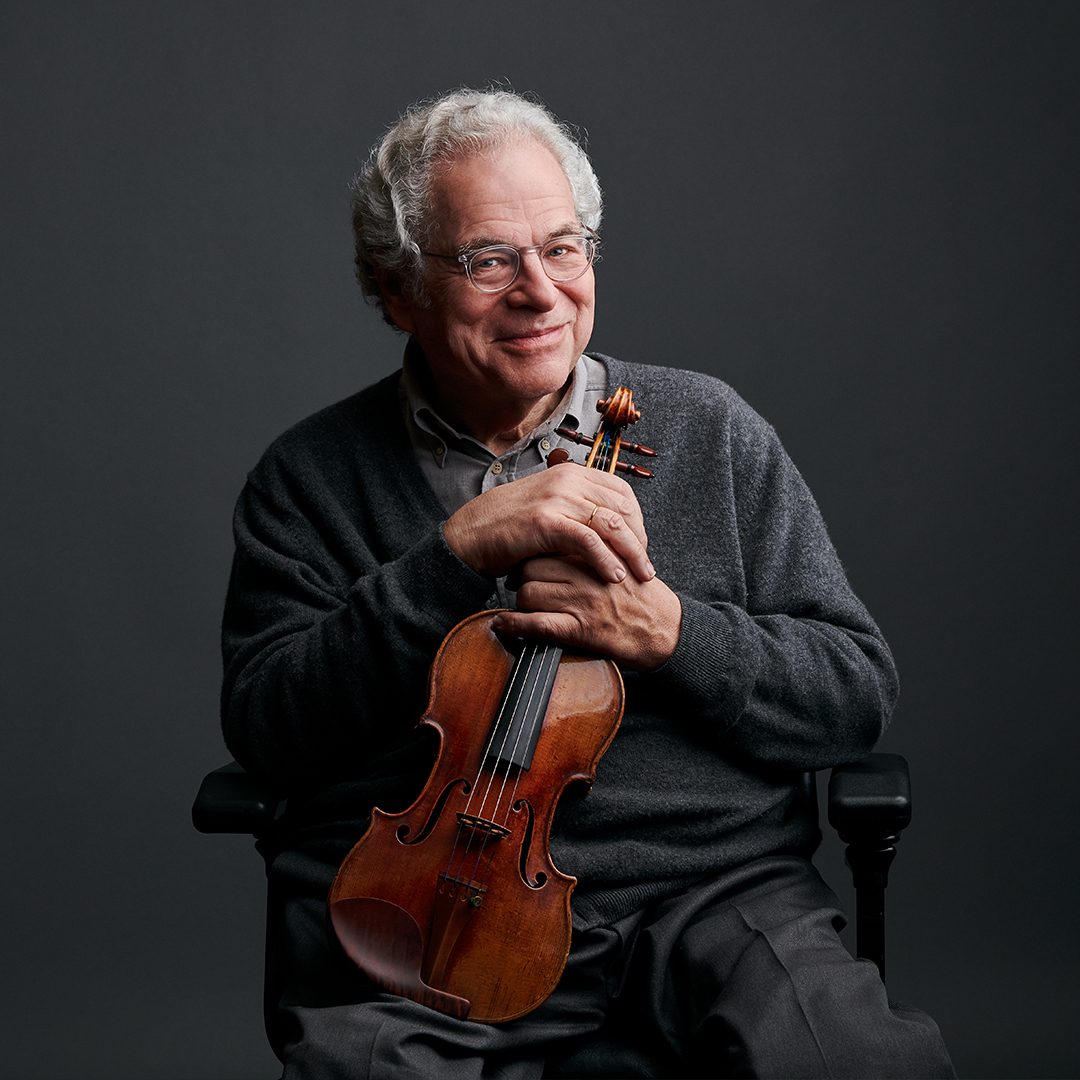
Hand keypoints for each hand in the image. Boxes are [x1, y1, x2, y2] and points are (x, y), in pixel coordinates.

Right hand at [443, 462, 653, 584]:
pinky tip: (614, 577)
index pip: (622, 491)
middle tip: (645, 566)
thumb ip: (576, 509)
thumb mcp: (548, 508)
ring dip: (631, 553)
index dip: (638, 520)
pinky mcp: (546, 521)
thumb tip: (608, 527)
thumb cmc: (508, 526)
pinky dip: (606, 560)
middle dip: (639, 540)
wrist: (470, 534)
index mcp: (571, 473)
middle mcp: (567, 480)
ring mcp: (557, 498)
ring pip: (611, 523)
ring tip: (639, 576)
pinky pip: (588, 540)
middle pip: (623, 507)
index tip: (640, 545)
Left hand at [493, 555, 682, 670]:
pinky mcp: (581, 630)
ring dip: (518, 600)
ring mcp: (584, 603)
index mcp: (599, 555)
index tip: (528, 555)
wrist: (666, 631)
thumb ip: (596, 548)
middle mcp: (589, 576)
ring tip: (519, 602)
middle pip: (534, 566)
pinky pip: (537, 625)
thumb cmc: (643, 597)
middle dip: (520, 574)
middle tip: (517, 579)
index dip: (534, 550)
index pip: (552, 543)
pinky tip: (503, 624)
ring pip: (531, 593)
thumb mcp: (623, 562)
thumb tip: (566, 538)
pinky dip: (514, 625)